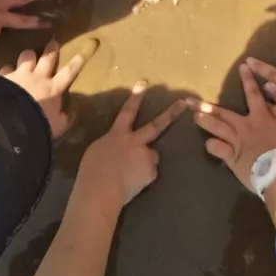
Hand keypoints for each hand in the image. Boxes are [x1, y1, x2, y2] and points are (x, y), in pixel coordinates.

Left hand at [0, 41, 85, 137]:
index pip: (69, 72)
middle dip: (51, 49)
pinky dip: (8, 69)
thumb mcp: (58, 127)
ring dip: (29, 55)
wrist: (11, 123)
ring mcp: (21, 75)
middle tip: (53, 42)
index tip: (81, 53)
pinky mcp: (5, 77)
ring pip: (27, 56)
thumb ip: (66, 118)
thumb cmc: (39, 125)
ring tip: (28, 56)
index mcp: (54, 88)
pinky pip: (7, 67)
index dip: (77, 62)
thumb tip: (72, 112)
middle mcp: (39, 77)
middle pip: (48, 58)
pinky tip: (7, 72)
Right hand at [78, 83, 187, 205]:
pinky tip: (132, 184)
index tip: (144, 84)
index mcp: (117, 135)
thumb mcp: (97, 150)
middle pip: (156, 125)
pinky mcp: (151, 171)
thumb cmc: (92, 171)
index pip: (127, 112)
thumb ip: (113, 144)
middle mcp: (135, 141)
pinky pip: (149, 172)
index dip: (136, 98)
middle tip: (183, 103)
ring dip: (144, 162)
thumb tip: (122, 146)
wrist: (100, 191)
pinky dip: (143, 177)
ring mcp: (145, 155)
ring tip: (128, 175)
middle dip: (171, 113)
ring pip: (150, 156)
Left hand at [190, 63, 275, 190]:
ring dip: (204, 121)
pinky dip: (212, 145)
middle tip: (190, 100)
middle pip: (222, 113)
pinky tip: (208, 144)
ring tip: (194, 116)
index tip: (243, 67)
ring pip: (216, 128)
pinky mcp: (231, 157)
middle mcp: (244, 126)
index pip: (253, 94)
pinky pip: (217, 149)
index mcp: (260, 117)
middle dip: (206, 106)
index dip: (248, 79)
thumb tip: (271, 98)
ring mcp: (236, 142)